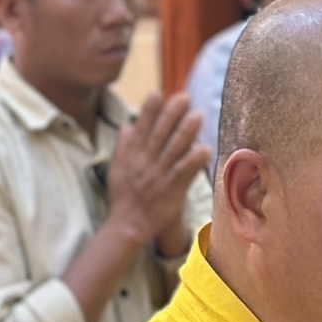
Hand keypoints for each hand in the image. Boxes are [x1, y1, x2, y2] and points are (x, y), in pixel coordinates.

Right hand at [108, 92, 207, 245]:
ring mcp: (159, 177)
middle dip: (172, 114)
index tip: (158, 95)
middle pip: (160, 134)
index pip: (141, 129)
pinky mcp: (172, 190)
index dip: (149, 111)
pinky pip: (185, 172)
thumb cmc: (123, 198)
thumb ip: (123, 147)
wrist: (128, 226)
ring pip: (174, 149)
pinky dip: (195, 160)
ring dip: (187, 131)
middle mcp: (145, 164)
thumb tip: (127, 125)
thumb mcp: (116, 170)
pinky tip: (205, 148)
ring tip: (199, 115)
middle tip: (185, 97)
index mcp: (131, 157)